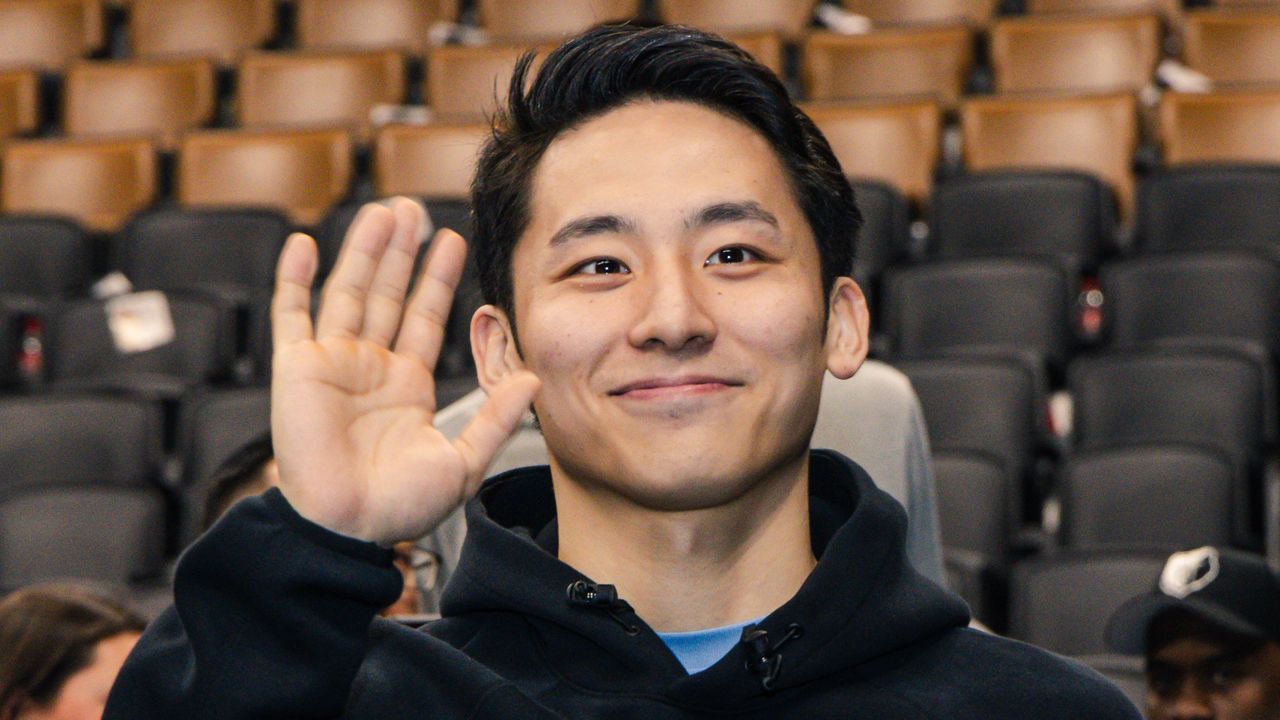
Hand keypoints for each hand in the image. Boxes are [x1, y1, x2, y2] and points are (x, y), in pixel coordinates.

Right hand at [269, 198, 538, 544]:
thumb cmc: (401, 507)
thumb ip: (496, 418)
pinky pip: (292, 316)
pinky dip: (294, 280)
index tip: (451, 240)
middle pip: (388, 294)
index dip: (437, 279)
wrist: (350, 530)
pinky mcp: (296, 371)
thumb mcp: (463, 461)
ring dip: (364, 252)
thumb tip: (532, 380)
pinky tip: (305, 243)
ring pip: (348, 292)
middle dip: (402, 252)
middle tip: (413, 208)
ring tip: (382, 211)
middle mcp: (370, 369)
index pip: (425, 317)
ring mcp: (332, 366)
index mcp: (407, 385)